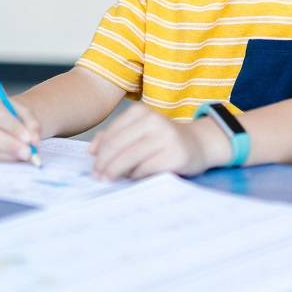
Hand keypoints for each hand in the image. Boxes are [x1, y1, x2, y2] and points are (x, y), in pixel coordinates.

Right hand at [0, 91, 41, 162]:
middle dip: (9, 144)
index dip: (13, 127)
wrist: (5, 118)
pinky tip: (15, 158)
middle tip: (27, 152)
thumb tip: (33, 141)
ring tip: (25, 155)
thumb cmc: (13, 113)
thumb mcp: (25, 111)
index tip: (28, 138)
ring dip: (7, 154)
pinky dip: (3, 159)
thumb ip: (31, 123)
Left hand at [89, 103, 228, 180]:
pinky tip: (132, 178)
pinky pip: (146, 169)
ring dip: (116, 172)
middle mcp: (154, 120)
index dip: (99, 153)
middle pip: (118, 146)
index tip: (93, 166)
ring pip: (129, 158)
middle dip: (104, 165)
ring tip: (109, 180)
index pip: (111, 134)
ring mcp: (166, 137)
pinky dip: (135, 176)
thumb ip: (116, 135)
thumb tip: (92, 151)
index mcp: (141, 111)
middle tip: (98, 177)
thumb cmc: (163, 139)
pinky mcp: (175, 155)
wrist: (199, 143)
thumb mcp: (140, 130)